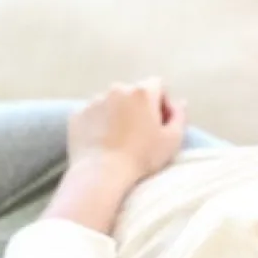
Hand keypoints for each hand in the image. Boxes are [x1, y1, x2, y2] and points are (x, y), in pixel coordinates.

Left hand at [68, 78, 186, 183]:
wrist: (101, 173)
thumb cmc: (142, 156)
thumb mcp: (173, 140)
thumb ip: (180, 116)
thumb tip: (179, 103)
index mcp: (142, 92)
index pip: (157, 85)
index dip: (162, 102)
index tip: (162, 122)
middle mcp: (116, 89)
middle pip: (133, 92)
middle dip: (139, 107)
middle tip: (142, 132)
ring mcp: (94, 101)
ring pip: (112, 103)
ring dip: (118, 114)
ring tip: (121, 139)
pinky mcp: (77, 115)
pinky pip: (93, 115)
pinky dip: (99, 124)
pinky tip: (104, 143)